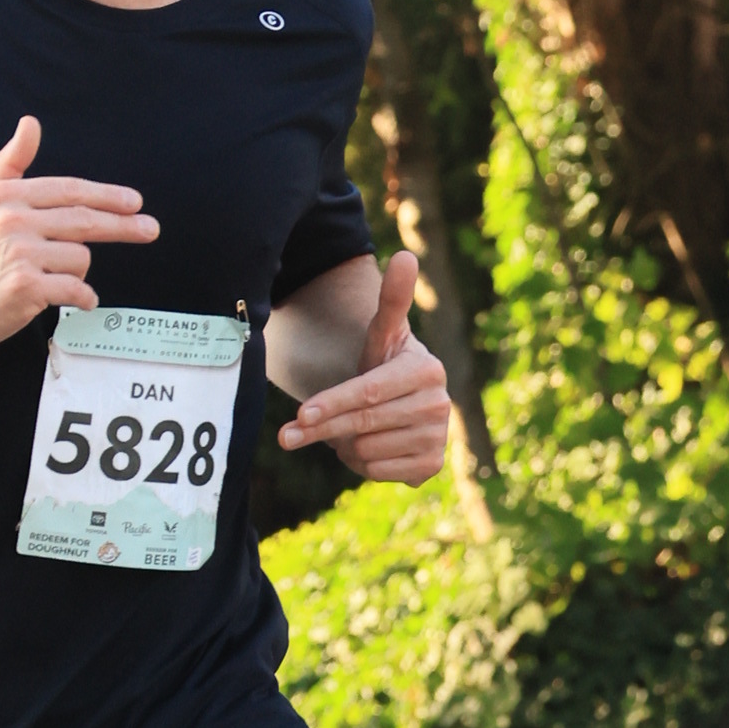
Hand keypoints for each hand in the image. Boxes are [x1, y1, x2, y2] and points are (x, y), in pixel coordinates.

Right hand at [0, 115, 159, 349]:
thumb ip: (10, 161)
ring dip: (75, 272)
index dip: (107, 195)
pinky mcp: (25, 288)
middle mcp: (14, 220)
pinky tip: (76, 300)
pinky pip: (74, 290)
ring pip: (79, 257)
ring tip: (50, 278)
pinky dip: (81, 297)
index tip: (133, 202)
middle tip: (150, 229)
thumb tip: (30, 123)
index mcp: (6, 194)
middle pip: (85, 219)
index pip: (69, 190)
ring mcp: (20, 254)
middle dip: (124, 225)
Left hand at [281, 253, 450, 484]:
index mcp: (426, 370)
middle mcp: (440, 405)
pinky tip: (368, 445)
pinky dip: (361, 462)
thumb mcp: (383, 332)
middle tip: (288, 435)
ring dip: (346, 443)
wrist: (400, 401)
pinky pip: (377, 471)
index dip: (331, 404)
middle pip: (363, 423)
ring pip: (366, 451)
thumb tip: (405, 256)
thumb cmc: (383, 363)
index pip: (368, 392)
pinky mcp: (431, 467)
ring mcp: (438, 438)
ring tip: (353, 427)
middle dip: (323, 429)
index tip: (300, 414)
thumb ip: (393, 298)